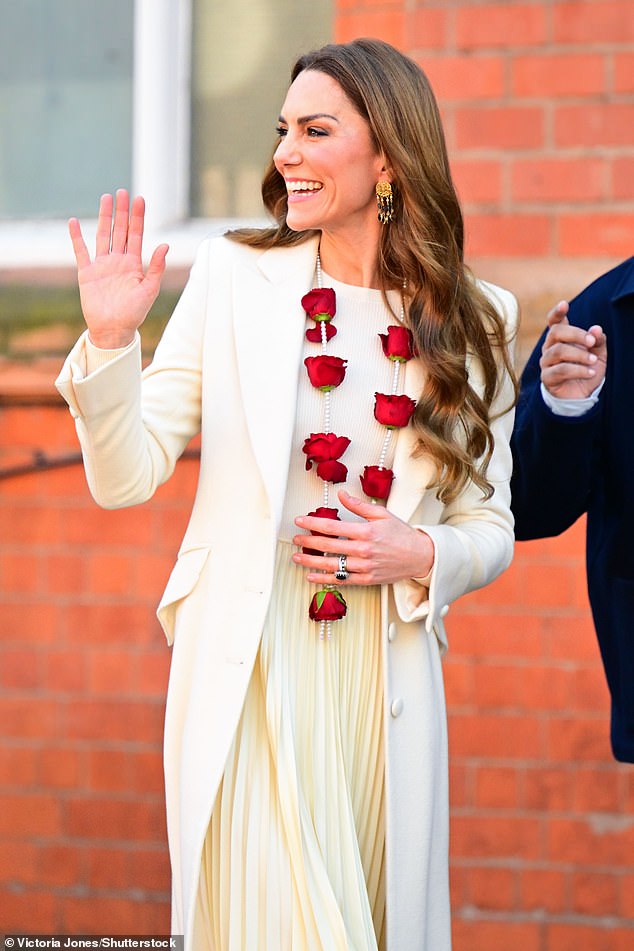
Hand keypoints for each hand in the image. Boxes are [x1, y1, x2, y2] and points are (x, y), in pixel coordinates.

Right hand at [69, 189, 168, 348]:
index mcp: (134, 264)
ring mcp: (102, 265)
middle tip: (123, 192)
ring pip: (103, 235)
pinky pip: (80, 251)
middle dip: (122, 211)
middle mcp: (118, 261)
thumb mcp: (150, 290)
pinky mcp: (86, 273)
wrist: (114, 330)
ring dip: (104, 217)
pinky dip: (76, 237)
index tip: (140, 199)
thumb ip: (156, 267)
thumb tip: (165, 245)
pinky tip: (73, 222)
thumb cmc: (134, 313)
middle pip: (120, 230)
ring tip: (106, 198)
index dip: (138, 217)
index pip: (136, 235)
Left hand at [292, 489, 433, 585]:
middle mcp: (363, 551)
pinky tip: (311, 576)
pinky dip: (324, 579)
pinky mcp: (366, 580)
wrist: (420, 557)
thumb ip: (358, 506)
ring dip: (311, 562)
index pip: (333, 527)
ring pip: (331, 565)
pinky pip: (341, 580)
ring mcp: (364, 567)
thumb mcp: (382, 514)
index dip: (313, 524)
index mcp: (366, 532)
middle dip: (308, 542)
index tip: (299, 521)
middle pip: (328, 546)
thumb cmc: (401, 534)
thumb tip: (341, 495)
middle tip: (295, 539)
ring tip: (296, 557)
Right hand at [539, 300, 606, 399]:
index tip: (564, 305)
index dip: (557, 312)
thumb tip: (596, 329)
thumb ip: (598, 340)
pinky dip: (578, 370)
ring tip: (593, 361)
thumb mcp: (598, 353)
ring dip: (579, 355)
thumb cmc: (587, 369)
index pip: (554, 322)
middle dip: (576, 334)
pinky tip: (590, 372)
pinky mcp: (547, 378)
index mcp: (561, 338)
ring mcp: (546, 362)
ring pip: (559, 351)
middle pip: (556, 332)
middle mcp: (550, 347)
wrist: (582, 395)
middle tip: (591, 341)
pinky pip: (561, 370)